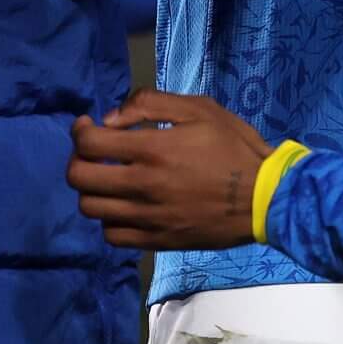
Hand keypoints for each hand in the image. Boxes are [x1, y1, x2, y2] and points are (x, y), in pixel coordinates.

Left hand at [67, 89, 273, 252]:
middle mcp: (142, 185)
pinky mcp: (154, 239)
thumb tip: (111, 119)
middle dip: (78, 159)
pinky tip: (123, 205)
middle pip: (80, 178)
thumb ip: (152, 104)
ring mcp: (146, 217)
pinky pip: (111, 234)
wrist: (264, 198)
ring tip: (109, 179)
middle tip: (93, 152)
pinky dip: (109, 218)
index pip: (90, 143)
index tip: (86, 126)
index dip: (79, 131)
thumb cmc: (234, 147)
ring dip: (92, 189)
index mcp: (154, 150)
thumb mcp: (201, 109)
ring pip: (90, 207)